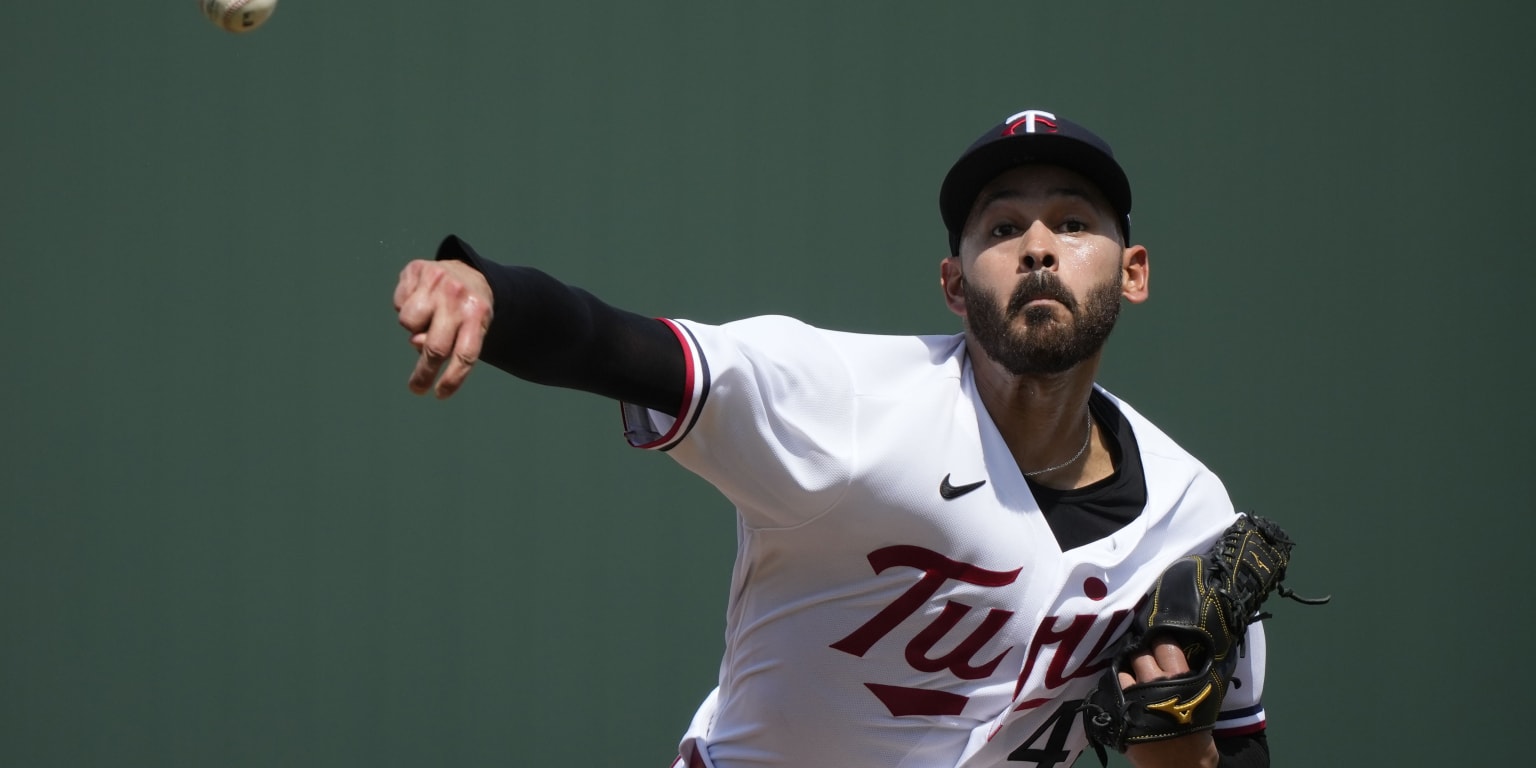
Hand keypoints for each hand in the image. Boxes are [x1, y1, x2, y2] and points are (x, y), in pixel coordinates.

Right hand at [393, 259, 493, 398]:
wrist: (467, 271)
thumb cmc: (467, 309)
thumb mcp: (471, 327)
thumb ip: (450, 342)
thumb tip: (416, 343)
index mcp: (478, 314)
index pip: (466, 354)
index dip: (452, 378)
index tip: (440, 394)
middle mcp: (457, 297)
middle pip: (435, 347)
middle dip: (424, 373)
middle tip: (417, 388)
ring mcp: (437, 281)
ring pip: (409, 324)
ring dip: (413, 328)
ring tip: (427, 317)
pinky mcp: (416, 269)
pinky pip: (398, 303)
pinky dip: (405, 306)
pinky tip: (419, 298)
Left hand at [1119, 635, 1217, 767]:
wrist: (1183, 764)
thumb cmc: (1196, 732)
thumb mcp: (1202, 698)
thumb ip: (1188, 674)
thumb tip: (1175, 651)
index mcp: (1180, 678)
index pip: (1165, 644)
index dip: (1160, 640)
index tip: (1158, 640)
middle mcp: (1156, 683)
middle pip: (1140, 654)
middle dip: (1142, 653)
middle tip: (1144, 657)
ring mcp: (1135, 696)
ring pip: (1123, 669)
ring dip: (1127, 670)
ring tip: (1132, 674)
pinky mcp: (1121, 711)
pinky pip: (1113, 689)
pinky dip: (1118, 687)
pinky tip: (1123, 689)